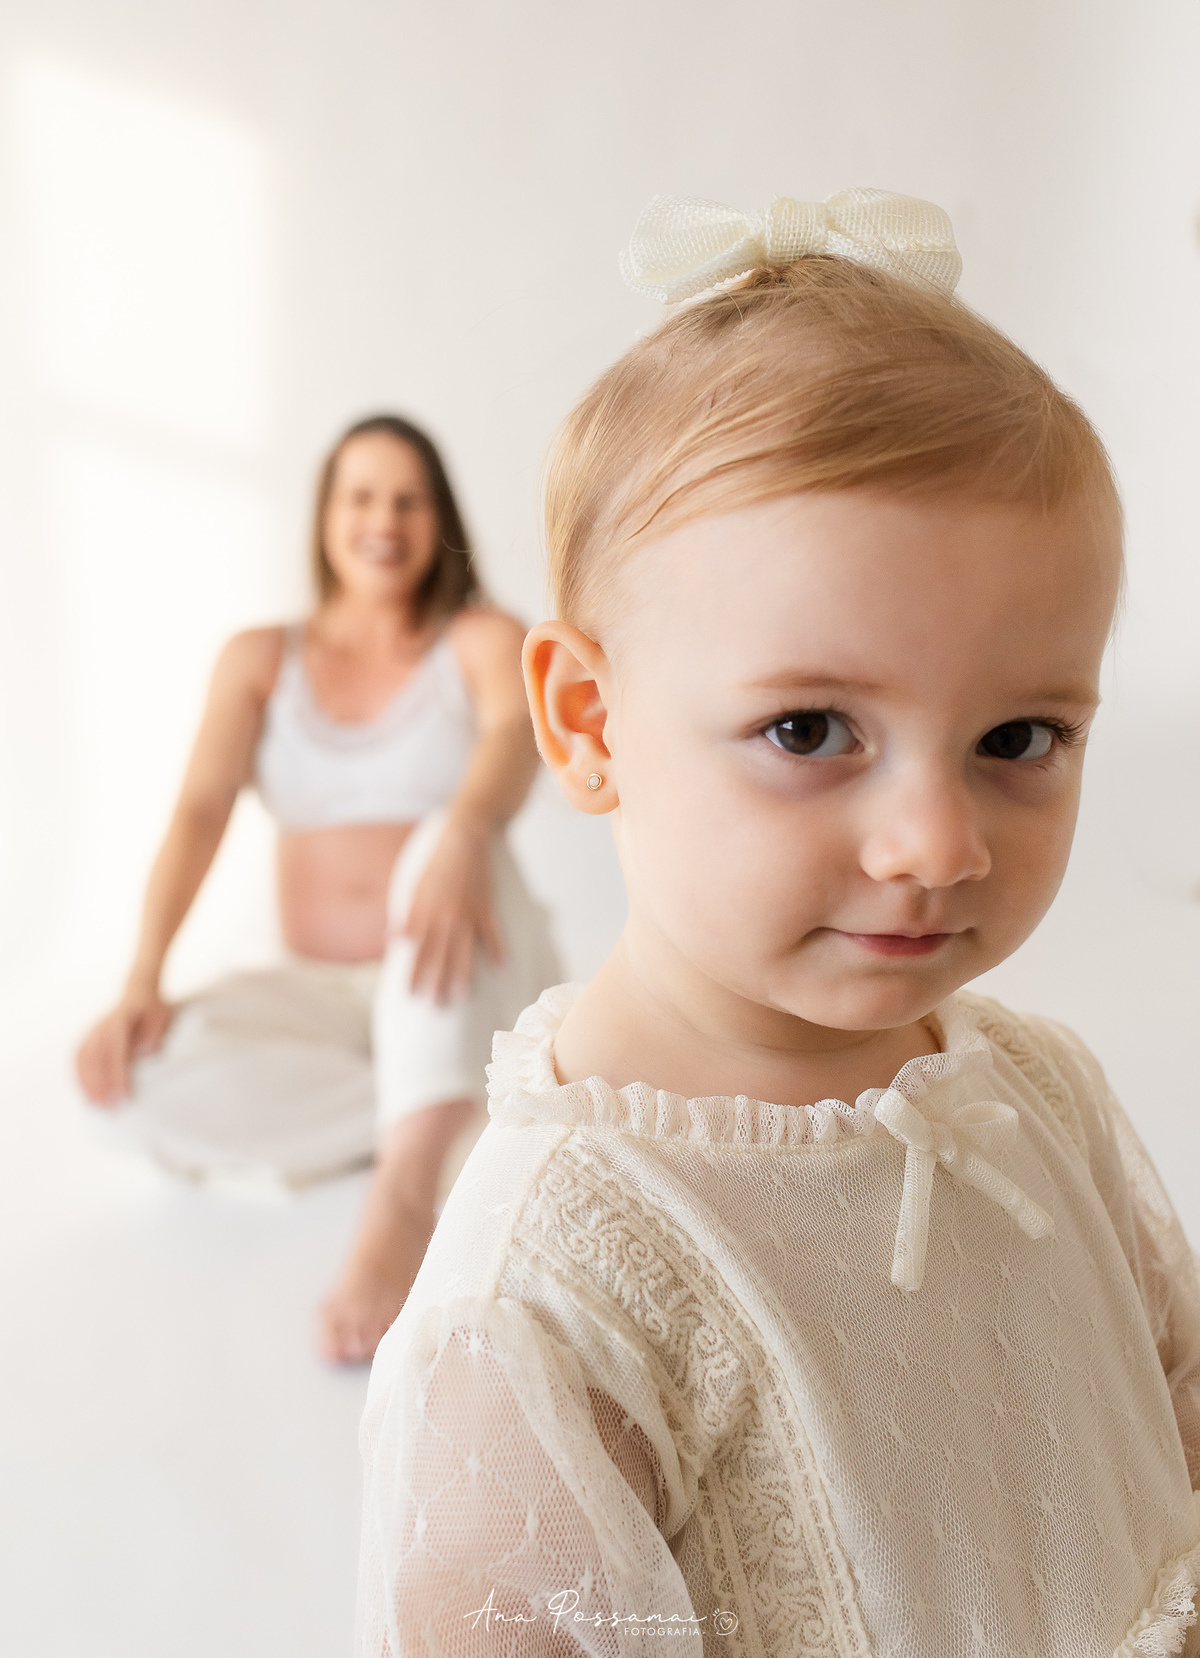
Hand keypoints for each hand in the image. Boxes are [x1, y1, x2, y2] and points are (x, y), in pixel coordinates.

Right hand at [76, 987, 173, 1105]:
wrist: (138, 993)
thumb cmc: (152, 1009)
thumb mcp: (161, 1016)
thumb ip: (154, 1032)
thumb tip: (146, 1050)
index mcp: (119, 1021)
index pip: (115, 1051)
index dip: (117, 1074)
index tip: (123, 1094)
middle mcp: (101, 1026)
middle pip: (96, 1058)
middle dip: (101, 1085)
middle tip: (110, 1108)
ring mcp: (92, 1031)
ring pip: (83, 1060)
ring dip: (88, 1084)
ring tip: (97, 1107)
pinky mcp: (87, 1038)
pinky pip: (79, 1059)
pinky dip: (80, 1078)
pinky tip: (87, 1095)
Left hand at [398, 820, 503, 1002]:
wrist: (464, 837)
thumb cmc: (436, 862)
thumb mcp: (414, 886)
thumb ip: (406, 915)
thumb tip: (393, 938)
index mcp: (426, 911)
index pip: (417, 949)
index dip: (413, 972)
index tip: (408, 993)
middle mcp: (446, 916)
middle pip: (441, 955)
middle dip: (436, 981)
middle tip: (434, 1006)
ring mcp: (468, 913)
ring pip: (465, 950)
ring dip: (463, 974)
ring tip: (462, 996)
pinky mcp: (486, 907)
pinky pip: (492, 933)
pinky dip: (497, 949)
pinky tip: (500, 966)